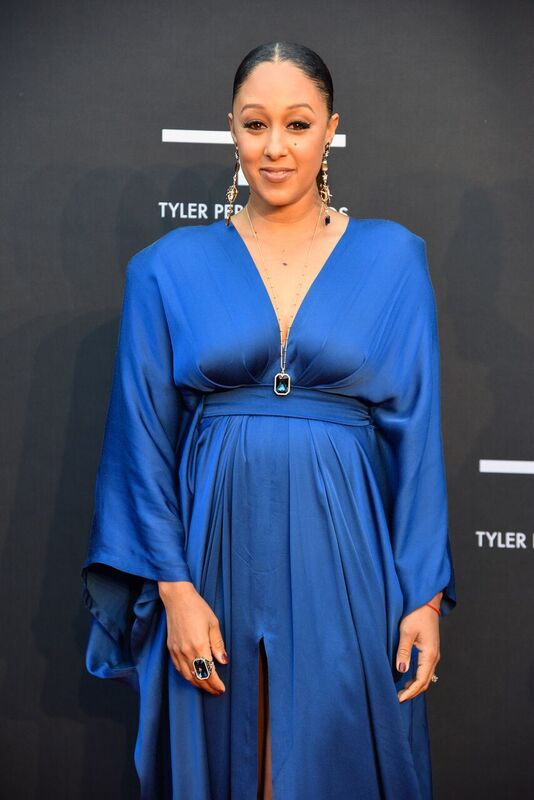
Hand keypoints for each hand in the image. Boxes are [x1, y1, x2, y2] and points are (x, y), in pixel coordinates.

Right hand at [158, 581, 228, 695]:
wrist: (177, 599)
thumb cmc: (197, 608)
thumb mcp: (213, 624)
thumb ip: (218, 645)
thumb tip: (223, 661)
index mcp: (199, 646)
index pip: (209, 672)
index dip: (215, 684)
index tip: (221, 689)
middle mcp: (186, 652)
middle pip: (197, 677)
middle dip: (208, 687)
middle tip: (216, 691)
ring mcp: (177, 651)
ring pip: (187, 675)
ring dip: (197, 684)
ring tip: (206, 686)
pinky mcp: (171, 648)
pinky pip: (178, 668)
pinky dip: (186, 676)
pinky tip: (192, 676)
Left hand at [396, 592, 441, 702]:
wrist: (427, 602)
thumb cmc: (416, 614)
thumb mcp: (407, 632)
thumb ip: (404, 652)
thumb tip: (401, 670)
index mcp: (429, 654)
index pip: (421, 680)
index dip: (410, 692)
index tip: (399, 699)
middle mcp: (434, 656)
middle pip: (425, 682)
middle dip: (413, 692)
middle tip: (398, 699)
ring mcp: (434, 654)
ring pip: (426, 677)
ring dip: (416, 686)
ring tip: (402, 692)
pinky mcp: (430, 650)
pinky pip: (426, 669)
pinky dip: (418, 678)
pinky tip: (408, 678)